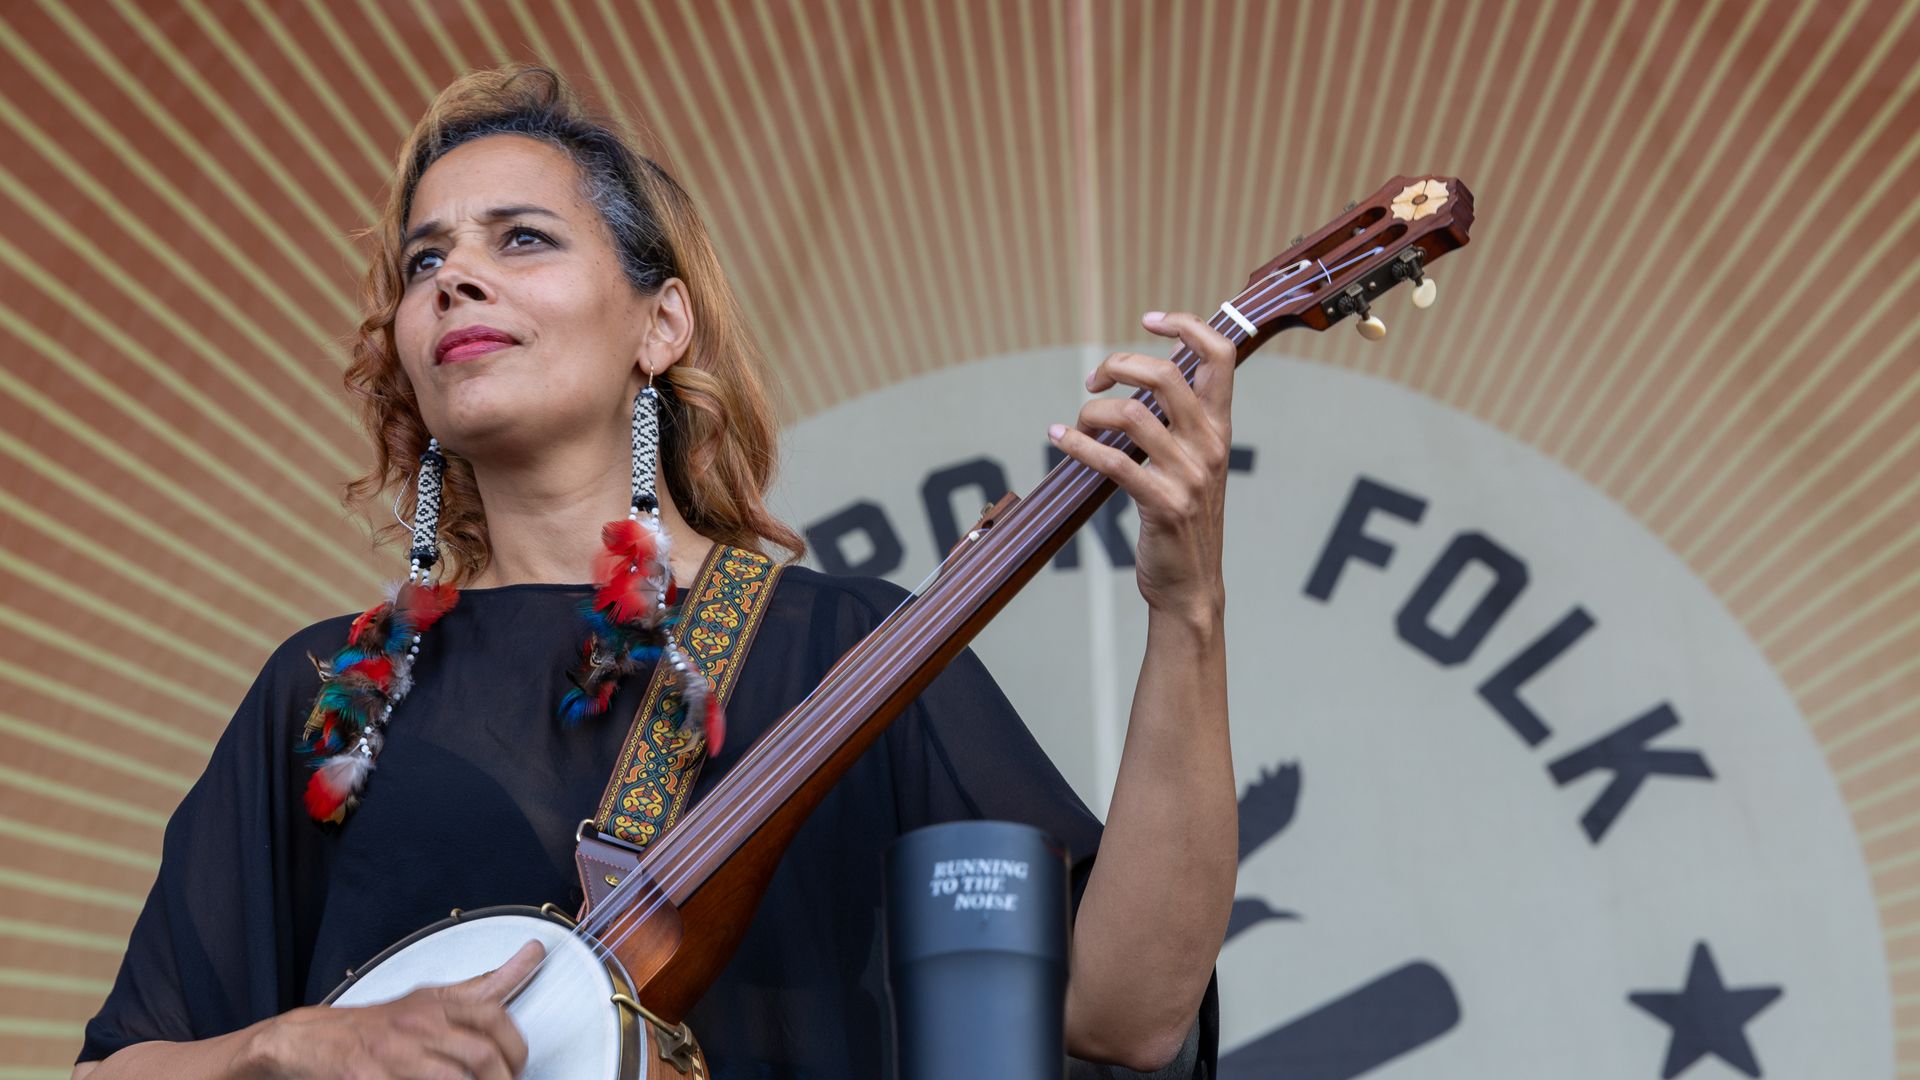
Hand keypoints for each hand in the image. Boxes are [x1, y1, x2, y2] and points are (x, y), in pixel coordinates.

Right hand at [242, 940, 543, 1079]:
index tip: (519, 1066)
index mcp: (436, 1004)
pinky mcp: (367, 1077)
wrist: (309, 1041)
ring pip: (454, 1079)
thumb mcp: (430, 999)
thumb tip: (530, 957)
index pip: (495, 1017)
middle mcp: (417, 1025)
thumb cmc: (377, 1025)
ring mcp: (393, 1054)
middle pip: (482, 1055)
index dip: (517, 1048)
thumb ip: (483, 987)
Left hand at [1049, 311, 1236, 621]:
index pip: (1220, 355)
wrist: (1191, 585)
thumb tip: (1147, 374)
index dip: (1186, 325)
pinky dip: (1077, 445)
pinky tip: (1059, 440)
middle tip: (1094, 382)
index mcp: (1220, 428)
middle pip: (1165, 374)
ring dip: (1091, 413)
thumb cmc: (1184, 519)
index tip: (1148, 320)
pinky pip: (1113, 461)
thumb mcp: (1194, 463)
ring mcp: (1189, 475)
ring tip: (1076, 424)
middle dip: (1118, 365)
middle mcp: (1209, 445)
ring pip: (1132, 415)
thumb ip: (1180, 421)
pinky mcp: (1163, 504)